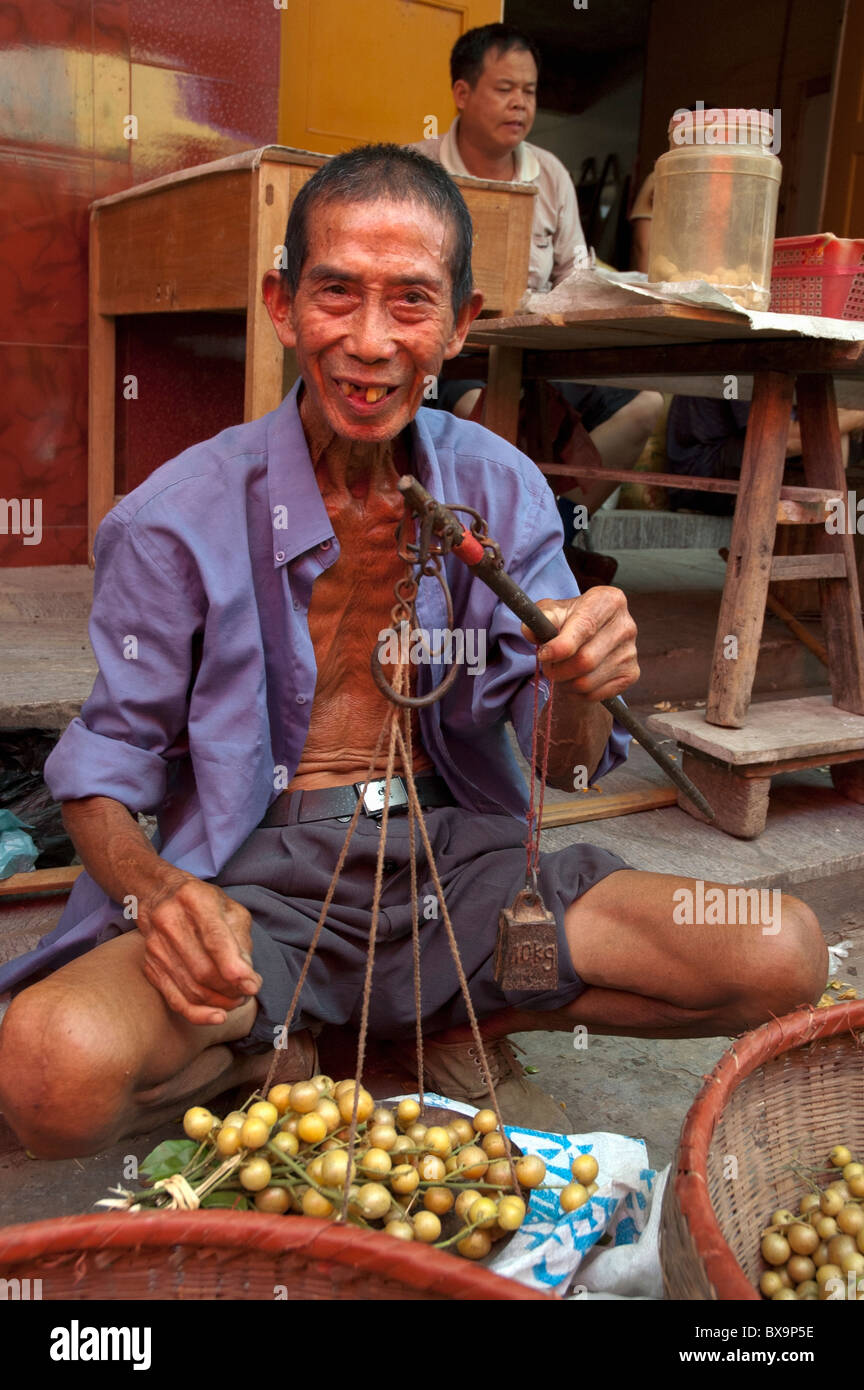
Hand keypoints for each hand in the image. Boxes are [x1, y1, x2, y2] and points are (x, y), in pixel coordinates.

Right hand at [137, 874, 261, 1025]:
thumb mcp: (230, 909)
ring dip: (220, 1002)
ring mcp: (156, 945)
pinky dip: (198, 1013)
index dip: (235, 968)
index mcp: (195, 899)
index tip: (252, 986)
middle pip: (203, 970)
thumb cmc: (203, 903)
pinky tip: (217, 1016)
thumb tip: (248, 981)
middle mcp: (170, 921)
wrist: (159, 895)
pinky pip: (174, 999)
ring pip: (191, 988)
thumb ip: (241, 942)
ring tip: (237, 1000)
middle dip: (231, 989)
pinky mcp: (150, 965)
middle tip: (248, 993)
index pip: (215, 939)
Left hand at [523, 586, 638, 700]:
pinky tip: (576, 679)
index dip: (560, 646)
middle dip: (558, 669)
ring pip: (588, 681)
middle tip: (548, 667)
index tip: (543, 654)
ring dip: (566, 682)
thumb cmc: (567, 622)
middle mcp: (626, 625)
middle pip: (585, 660)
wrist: (587, 640)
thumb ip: (540, 618)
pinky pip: (597, 694)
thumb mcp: (551, 612)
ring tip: (561, 672)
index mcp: (609, 600)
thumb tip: (529, 630)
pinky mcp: (632, 673)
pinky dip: (579, 693)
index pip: (585, 628)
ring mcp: (631, 651)